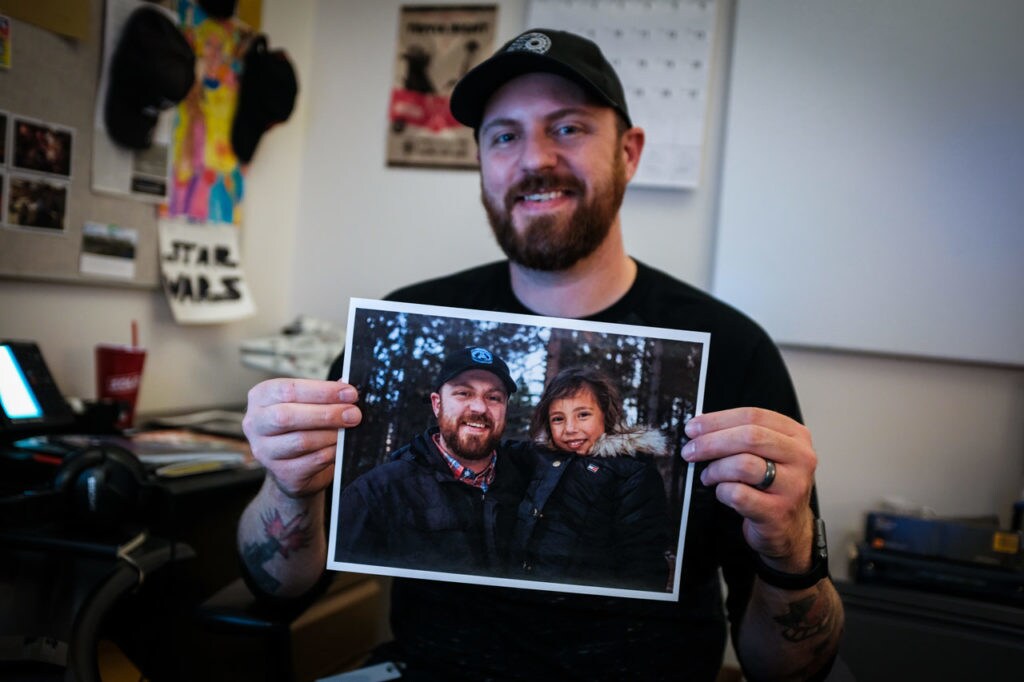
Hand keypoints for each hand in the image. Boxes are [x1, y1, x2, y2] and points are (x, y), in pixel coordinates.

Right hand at [242, 378, 361, 497]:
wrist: (295, 467)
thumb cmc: (301, 426)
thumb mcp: (307, 404)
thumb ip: (324, 394)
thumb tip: (346, 387)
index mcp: (261, 397)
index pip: (288, 390)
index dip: (322, 391)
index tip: (350, 393)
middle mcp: (255, 424)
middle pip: (288, 416)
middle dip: (326, 414)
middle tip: (353, 414)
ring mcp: (265, 452)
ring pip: (301, 441)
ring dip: (331, 435)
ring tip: (348, 431)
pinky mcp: (281, 474)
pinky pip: (311, 462)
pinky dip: (331, 453)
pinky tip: (340, 448)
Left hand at [683, 407, 815, 572]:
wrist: (789, 528)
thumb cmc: (771, 486)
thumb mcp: (766, 454)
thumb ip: (741, 436)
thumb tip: (699, 427)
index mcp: (796, 436)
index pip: (753, 416)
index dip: (717, 420)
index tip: (693, 427)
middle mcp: (800, 457)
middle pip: (749, 437)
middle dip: (711, 442)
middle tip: (690, 451)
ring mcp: (793, 486)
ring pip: (744, 464)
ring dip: (716, 469)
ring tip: (708, 476)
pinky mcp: (778, 512)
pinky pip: (739, 494)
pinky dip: (722, 491)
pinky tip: (722, 492)